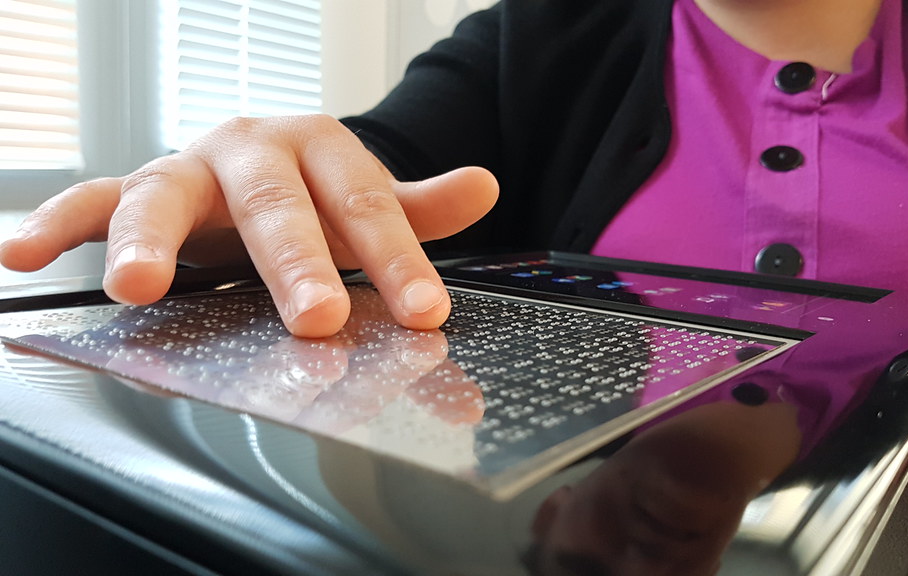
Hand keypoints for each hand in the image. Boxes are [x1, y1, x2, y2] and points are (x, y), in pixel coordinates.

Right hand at [0, 114, 498, 337]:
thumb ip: (418, 206)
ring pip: (166, 196)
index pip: (366, 206)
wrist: (255, 160)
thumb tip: (483, 186)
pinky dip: (57, 223)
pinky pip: (90, 201)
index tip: (423, 314)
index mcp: (320, 149)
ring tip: (141, 286)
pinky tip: (21, 251)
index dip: (397, 261)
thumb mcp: (366, 196)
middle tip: (314, 318)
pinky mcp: (137, 188)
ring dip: (149, 240)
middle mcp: (253, 151)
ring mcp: (190, 168)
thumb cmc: (314, 189)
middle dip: (293, 263)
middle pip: (274, 205)